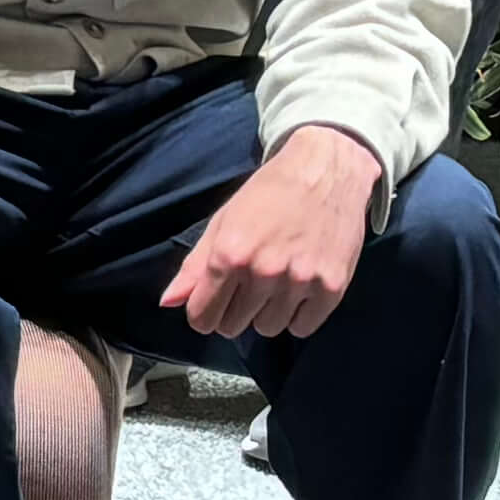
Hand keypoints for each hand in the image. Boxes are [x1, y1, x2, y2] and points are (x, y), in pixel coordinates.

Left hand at [165, 127, 385, 343]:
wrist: (326, 170)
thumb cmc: (269, 193)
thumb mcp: (223, 221)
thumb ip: (195, 266)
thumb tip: (168, 303)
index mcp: (230, 254)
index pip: (203, 317)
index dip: (203, 314)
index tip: (212, 304)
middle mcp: (263, 271)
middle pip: (233, 326)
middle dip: (234, 312)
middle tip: (247, 286)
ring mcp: (300, 281)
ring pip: (268, 329)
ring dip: (266, 314)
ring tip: (276, 283)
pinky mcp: (332, 287)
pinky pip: (303, 328)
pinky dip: (297, 316)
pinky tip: (298, 290)